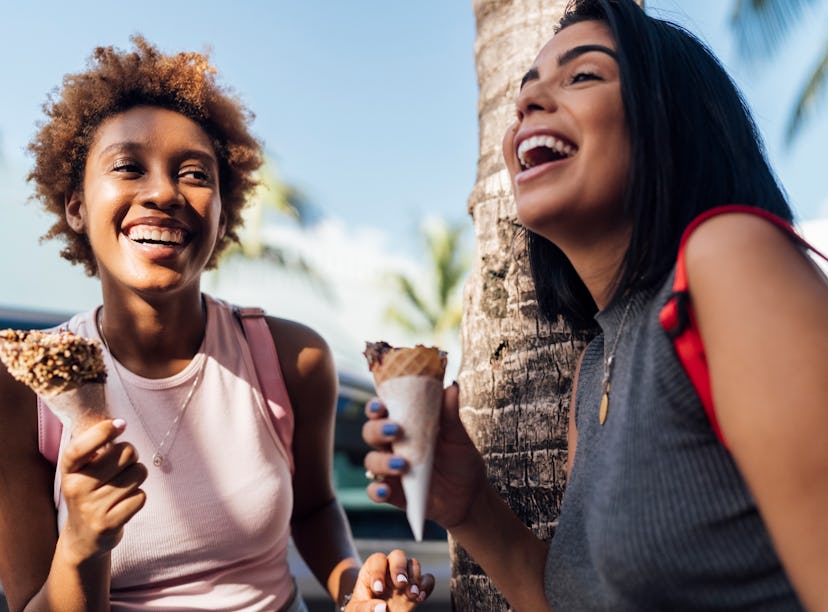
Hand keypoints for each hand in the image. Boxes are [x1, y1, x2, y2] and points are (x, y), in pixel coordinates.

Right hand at [58, 419, 147, 564]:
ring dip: (137, 477)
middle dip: (132, 455)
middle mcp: (76, 488)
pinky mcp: (108, 524)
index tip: (120, 424)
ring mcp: (91, 508)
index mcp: (69, 469)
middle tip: (124, 465)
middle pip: (125, 453)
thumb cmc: (90, 492)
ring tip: (123, 486)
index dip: (102, 431)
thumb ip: (96, 446)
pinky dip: (138, 497)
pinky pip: (141, 497)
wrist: (82, 537)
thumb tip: (119, 423)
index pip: (80, 447)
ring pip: (138, 474)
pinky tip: (124, 503)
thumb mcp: (84, 469)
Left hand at [345, 549, 434, 610]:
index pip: (377, 560)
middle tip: (400, 584)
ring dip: (415, 578)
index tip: (378, 590)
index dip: (378, 573)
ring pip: (414, 564)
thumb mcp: (356, 609)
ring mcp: (405, 578)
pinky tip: (420, 598)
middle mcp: (390, 570)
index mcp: (372, 570)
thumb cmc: (362, 610)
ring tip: (412, 594)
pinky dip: (426, 586)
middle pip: (398, 555)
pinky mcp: (416, 589)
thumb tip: (382, 608)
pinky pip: (428, 579)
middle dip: (400, 568)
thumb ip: (364, 608)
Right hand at [362, 382, 485, 528]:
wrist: (470, 495)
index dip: (375, 407)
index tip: (380, 405)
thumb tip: (452, 387)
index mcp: (405, 426)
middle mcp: (393, 446)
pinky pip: (374, 491)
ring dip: (381, 461)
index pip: (382, 412)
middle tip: (394, 430)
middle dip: (377, 430)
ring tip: (401, 464)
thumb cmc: (461, 460)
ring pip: (371, 461)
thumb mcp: (458, 437)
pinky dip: (376, 491)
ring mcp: (391, 470)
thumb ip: (450, 414)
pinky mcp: (393, 493)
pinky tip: (386, 490)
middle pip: (370, 432)